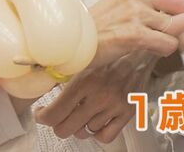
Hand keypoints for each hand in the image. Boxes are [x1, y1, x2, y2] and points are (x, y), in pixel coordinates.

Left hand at [36, 52, 155, 142]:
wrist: (141, 48)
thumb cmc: (111, 51)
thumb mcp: (84, 59)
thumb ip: (65, 75)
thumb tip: (43, 84)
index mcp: (84, 81)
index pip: (52, 115)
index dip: (42, 117)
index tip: (42, 113)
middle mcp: (99, 95)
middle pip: (65, 129)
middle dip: (58, 124)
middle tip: (59, 116)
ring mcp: (115, 105)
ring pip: (84, 132)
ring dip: (79, 126)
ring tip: (81, 114)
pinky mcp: (129, 111)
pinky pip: (106, 136)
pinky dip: (98, 133)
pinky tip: (96, 122)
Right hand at [88, 0, 183, 68]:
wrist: (75, 40)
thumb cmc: (106, 22)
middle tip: (180, 34)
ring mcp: (136, 11)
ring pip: (178, 27)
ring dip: (173, 38)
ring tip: (159, 41)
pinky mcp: (133, 33)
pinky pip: (167, 43)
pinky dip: (164, 50)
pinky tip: (152, 49)